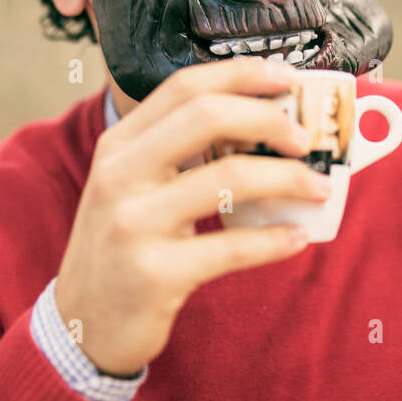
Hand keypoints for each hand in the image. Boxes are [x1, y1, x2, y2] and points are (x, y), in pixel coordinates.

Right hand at [54, 57, 328, 375]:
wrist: (83, 325)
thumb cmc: (122, 248)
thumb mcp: (130, 188)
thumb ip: (176, 153)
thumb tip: (262, 125)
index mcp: (118, 145)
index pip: (184, 87)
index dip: (241, 74)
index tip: (286, 77)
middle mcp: (120, 176)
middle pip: (206, 117)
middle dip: (268, 119)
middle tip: (305, 139)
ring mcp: (133, 224)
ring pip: (228, 178)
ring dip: (288, 180)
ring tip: (318, 189)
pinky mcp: (154, 274)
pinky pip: (231, 247)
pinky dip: (274, 240)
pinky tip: (296, 237)